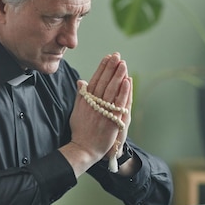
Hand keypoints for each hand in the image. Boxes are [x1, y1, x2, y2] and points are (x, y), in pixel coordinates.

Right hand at [62, 53, 131, 175]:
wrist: (84, 148)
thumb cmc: (80, 130)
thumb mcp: (77, 110)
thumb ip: (81, 95)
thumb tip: (81, 81)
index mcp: (85, 100)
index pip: (95, 79)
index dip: (102, 67)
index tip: (108, 57)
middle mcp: (94, 104)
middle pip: (104, 82)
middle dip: (111, 67)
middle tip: (117, 55)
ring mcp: (103, 112)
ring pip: (111, 90)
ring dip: (117, 76)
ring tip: (123, 64)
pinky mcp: (111, 120)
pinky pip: (118, 104)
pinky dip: (123, 92)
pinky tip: (127, 81)